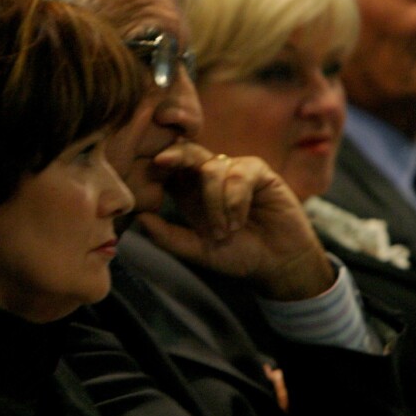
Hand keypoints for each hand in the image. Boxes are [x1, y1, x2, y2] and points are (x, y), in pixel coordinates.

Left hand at [136, 143, 333, 300]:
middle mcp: (210, 177)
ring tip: (227, 231)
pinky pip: (238, 175)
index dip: (157, 164)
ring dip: (215, 204)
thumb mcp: (197, 250)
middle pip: (187, 152)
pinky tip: (240, 221)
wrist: (277, 264)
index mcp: (190, 192)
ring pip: (211, 169)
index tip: (146, 167)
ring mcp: (234, 171)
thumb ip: (168, 236)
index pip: (169, 168)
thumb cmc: (237, 256)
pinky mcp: (258, 172)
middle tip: (161, 161)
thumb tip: (139, 217)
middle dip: (174, 155)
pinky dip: (235, 201)